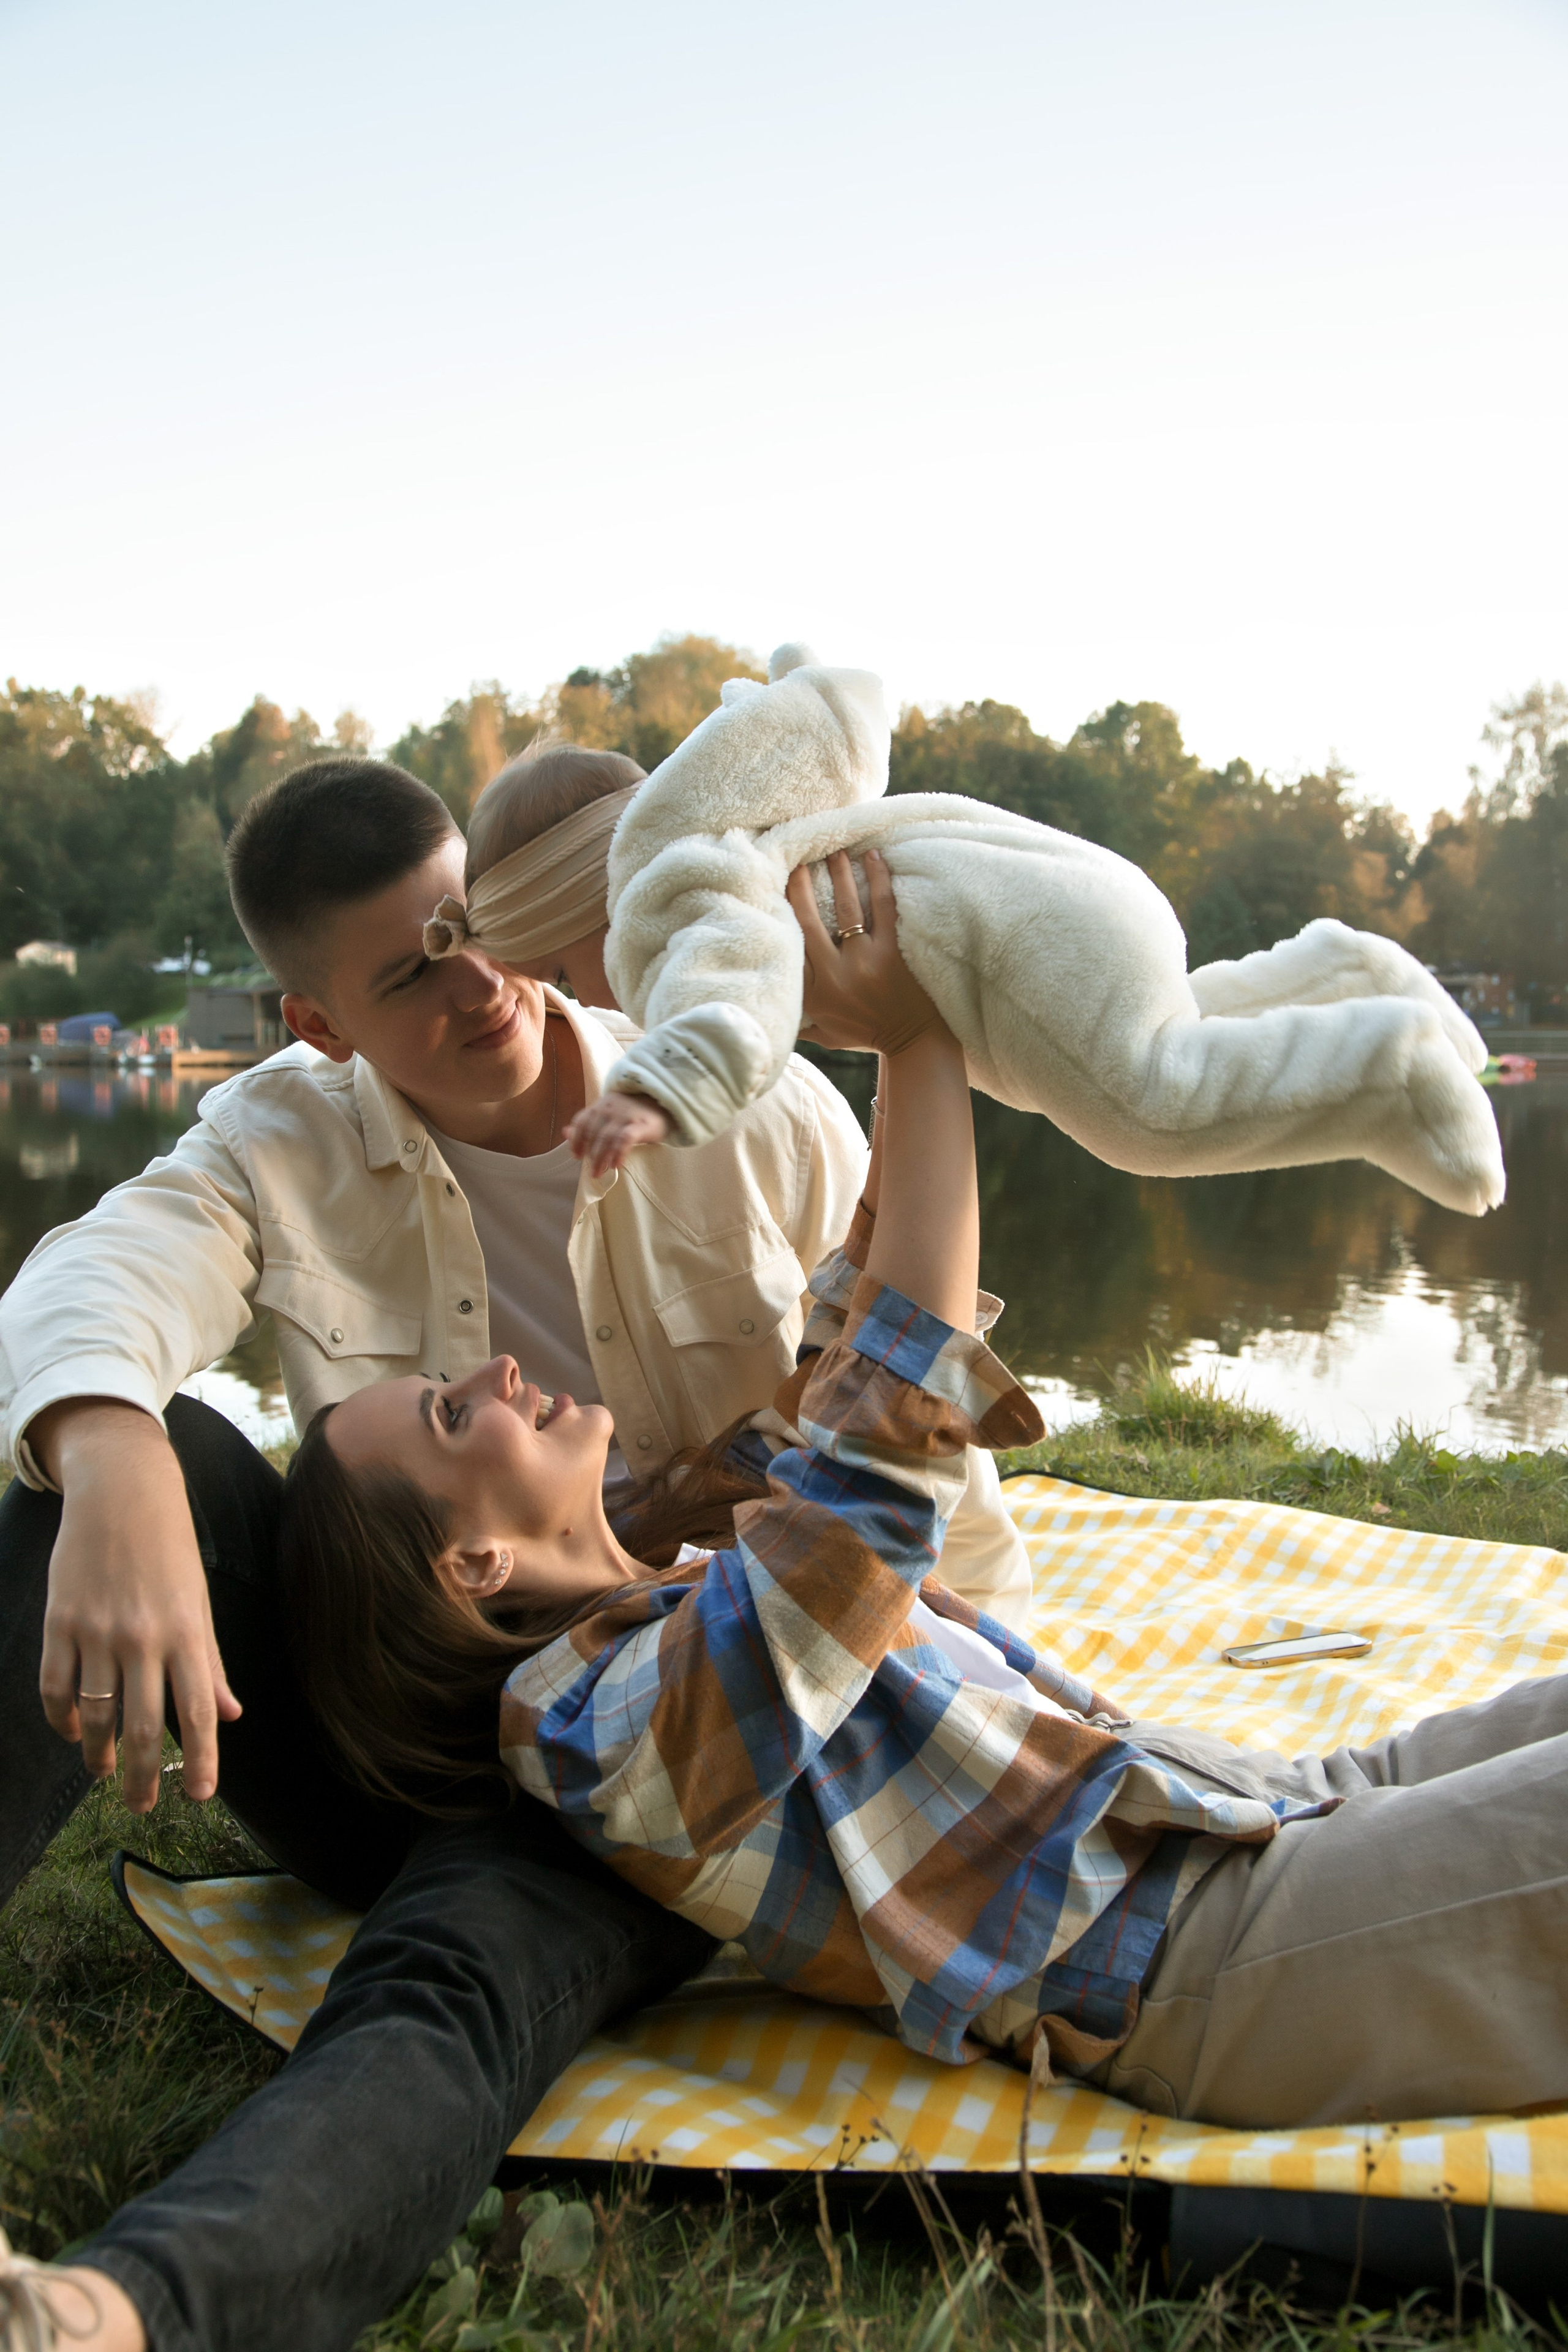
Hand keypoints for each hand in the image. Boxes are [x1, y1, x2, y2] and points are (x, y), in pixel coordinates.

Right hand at [31, 1400, 241, 1812]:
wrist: (122, 1492)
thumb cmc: (170, 1549)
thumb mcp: (200, 1601)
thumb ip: (210, 1662)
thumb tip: (228, 1715)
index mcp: (187, 1633)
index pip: (196, 1713)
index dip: (199, 1761)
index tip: (197, 1795)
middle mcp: (143, 1637)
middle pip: (140, 1727)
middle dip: (141, 1776)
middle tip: (143, 1805)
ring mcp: (97, 1631)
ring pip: (94, 1715)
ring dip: (98, 1754)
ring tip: (104, 1772)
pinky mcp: (60, 1622)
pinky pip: (55, 1688)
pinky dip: (62, 1718)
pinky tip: (72, 1732)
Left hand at [565, 1088, 673, 1177]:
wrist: (665, 1102)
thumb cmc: (635, 1112)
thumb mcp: (610, 1115)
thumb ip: (588, 1124)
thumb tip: (565, 1132)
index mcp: (601, 1105)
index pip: (582, 1121)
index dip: (576, 1140)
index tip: (577, 1156)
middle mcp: (610, 1108)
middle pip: (593, 1133)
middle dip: (590, 1154)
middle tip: (592, 1172)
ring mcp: (626, 1115)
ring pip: (606, 1138)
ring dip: (600, 1158)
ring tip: (599, 1173)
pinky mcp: (641, 1124)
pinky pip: (625, 1139)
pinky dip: (618, 1153)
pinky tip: (616, 1165)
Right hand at [788, 849, 944, 1055]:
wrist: (913, 1044)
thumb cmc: (865, 1035)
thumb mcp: (824, 1034)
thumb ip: (799, 1021)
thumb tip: (769, 1010)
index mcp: (814, 993)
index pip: (790, 947)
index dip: (779, 914)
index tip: (771, 889)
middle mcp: (835, 974)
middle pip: (810, 920)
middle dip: (801, 885)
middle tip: (796, 856)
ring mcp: (866, 960)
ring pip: (846, 906)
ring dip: (839, 874)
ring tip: (834, 851)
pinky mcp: (894, 950)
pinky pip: (884, 906)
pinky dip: (878, 878)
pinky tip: (872, 856)